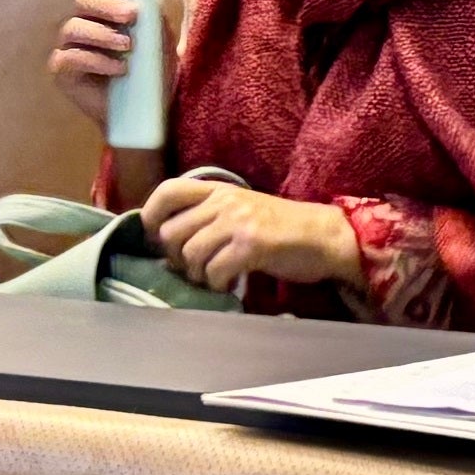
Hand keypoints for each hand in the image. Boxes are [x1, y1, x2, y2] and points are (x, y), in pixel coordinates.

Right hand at [47, 0, 142, 128]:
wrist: (147, 108)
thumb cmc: (152, 68)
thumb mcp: (161, 39)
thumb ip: (154, 16)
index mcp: (107, 5)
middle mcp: (84, 20)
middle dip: (107, 4)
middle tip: (129, 15)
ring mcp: (70, 44)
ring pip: (73, 27)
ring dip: (103, 34)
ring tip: (127, 46)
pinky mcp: (63, 70)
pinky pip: (70, 57)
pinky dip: (97, 61)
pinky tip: (118, 68)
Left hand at [143, 177, 360, 292]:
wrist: (324, 236)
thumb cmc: (281, 228)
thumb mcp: (241, 211)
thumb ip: (209, 218)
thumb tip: (167, 247)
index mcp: (220, 189)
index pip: (167, 191)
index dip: (150, 215)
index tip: (157, 239)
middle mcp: (226, 200)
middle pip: (171, 232)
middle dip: (177, 258)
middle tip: (197, 268)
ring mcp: (239, 221)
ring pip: (190, 254)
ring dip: (198, 274)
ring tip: (217, 277)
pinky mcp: (252, 244)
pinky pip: (214, 271)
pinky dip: (218, 285)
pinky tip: (232, 284)